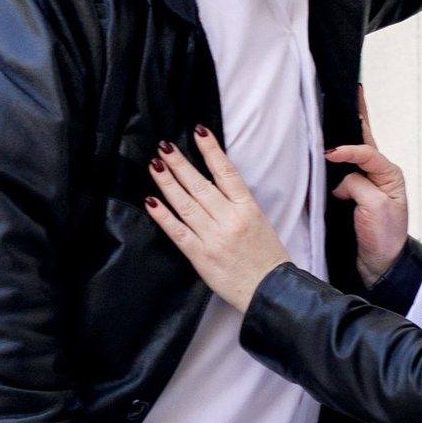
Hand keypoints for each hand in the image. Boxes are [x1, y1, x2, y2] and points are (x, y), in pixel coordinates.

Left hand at [145, 129, 292, 314]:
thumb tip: (212, 182)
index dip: (211, 150)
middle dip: (180, 163)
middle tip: (164, 146)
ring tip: (155, 165)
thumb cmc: (265, 257)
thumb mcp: (259, 222)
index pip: (226, 172)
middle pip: (200, 184)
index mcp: (248, 209)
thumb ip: (236, 204)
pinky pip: (178, 232)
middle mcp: (230, 220)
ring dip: (168, 182)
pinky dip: (163, 216)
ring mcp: (214, 237)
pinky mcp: (201, 256)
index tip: (198, 131)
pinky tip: (151, 201)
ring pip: (186, 204)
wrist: (270, 291)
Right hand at [329, 91, 411, 284]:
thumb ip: (359, 187)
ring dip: (344, 130)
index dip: (349, 151)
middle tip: (353, 88)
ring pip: (354, 150)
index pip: (367, 153)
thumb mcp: (376, 209)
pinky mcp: (353, 192)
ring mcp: (366, 182)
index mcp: (390, 175)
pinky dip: (336, 154)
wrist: (379, 263)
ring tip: (338, 105)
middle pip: (365, 138)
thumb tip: (342, 181)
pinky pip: (344, 168)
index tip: (331, 154)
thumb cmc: (384, 237)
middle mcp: (379, 174)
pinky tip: (327, 143)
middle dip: (357, 114)